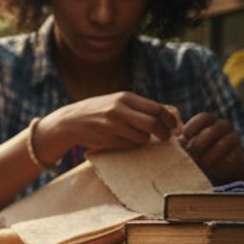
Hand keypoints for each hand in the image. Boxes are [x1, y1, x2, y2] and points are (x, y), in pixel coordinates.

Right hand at [39, 92, 182, 158]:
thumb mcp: (117, 101)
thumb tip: (169, 114)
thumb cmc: (98, 111)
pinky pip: (129, 146)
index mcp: (125, 98)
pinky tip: (123, 141)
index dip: (169, 120)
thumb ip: (139, 107)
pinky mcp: (107, 139)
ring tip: (137, 137)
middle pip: (153, 124)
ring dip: (144, 140)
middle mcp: (119, 110)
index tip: (173, 127)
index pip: (157, 109)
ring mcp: (112, 126)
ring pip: (142, 138)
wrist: (69, 122)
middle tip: (166, 138)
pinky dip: (131, 145)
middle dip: (163, 133)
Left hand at [178, 112, 243, 183]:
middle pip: (215, 129)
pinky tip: (212, 167)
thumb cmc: (197, 151)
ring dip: (210, 154)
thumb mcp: (188, 145)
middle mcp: (223, 126)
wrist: (216, 165)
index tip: (184, 136)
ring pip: (225, 142)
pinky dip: (221, 162)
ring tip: (200, 163)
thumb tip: (178, 143)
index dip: (194, 125)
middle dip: (200, 142)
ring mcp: (233, 137)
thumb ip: (184, 142)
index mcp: (209, 121)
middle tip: (190, 152)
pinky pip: (233, 155)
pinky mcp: (239, 151)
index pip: (204, 117)